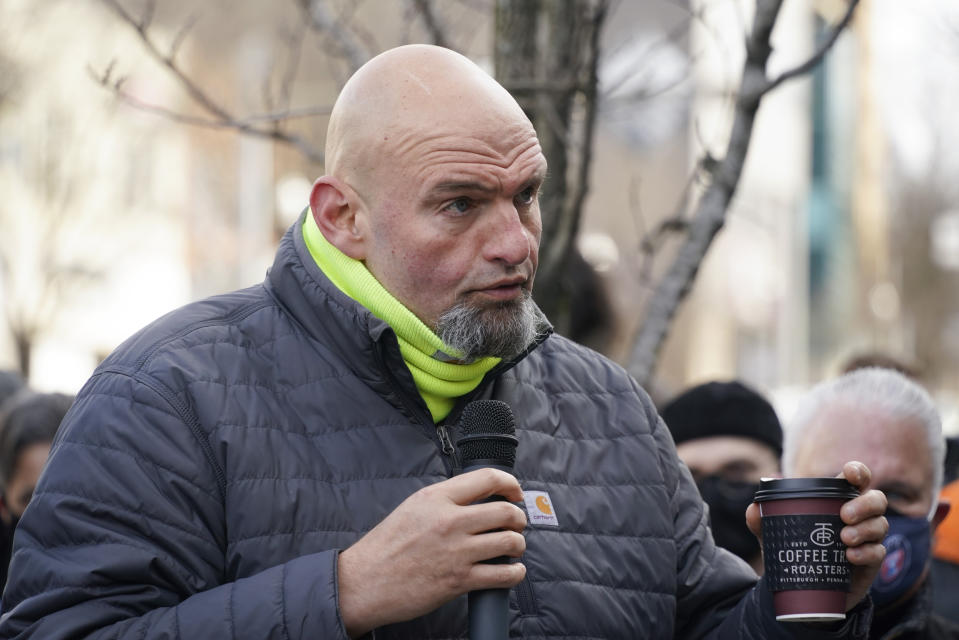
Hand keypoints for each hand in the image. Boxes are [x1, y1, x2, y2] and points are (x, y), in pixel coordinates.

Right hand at [338, 468, 527, 636]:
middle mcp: (449, 521)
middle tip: (516, 524)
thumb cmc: (386, 547)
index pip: (487, 478)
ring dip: (519, 544)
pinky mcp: (459, 580)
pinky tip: (512, 571)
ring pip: (510, 541)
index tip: (515, 493)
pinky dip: (515, 573)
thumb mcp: (413, 508)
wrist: (365, 582)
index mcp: (437, 498)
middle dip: (519, 518)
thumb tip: (476, 498)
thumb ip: (444, 500)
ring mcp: (456, 551)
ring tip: (513, 548)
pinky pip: (503, 575)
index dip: (510, 483)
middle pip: (505, 511)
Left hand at [746, 461, 887, 610]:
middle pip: (876, 499)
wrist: (804, 587)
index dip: (859, 472)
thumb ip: (762, 520)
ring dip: (865, 529)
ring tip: (844, 538)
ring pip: (880, 525)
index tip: (851, 475)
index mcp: (837, 500)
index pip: (856, 479)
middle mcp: (858, 516)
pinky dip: (867, 552)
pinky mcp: (870, 562)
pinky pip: (878, 552)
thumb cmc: (794, 549)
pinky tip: (850, 556)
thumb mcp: (775, 535)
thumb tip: (753, 508)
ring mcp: (867, 538)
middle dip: (864, 504)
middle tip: (844, 515)